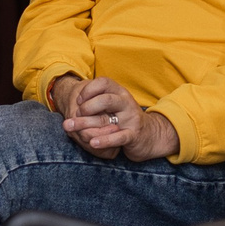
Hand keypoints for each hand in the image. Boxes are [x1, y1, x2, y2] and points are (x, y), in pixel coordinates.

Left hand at [59, 76, 178, 161]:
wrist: (151, 135)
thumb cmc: (125, 119)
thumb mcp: (113, 106)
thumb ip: (97, 103)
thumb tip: (73, 107)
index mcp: (120, 92)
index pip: (103, 82)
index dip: (88, 90)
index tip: (78, 101)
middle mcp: (126, 102)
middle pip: (105, 99)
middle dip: (87, 107)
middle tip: (77, 115)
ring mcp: (131, 118)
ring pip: (108, 118)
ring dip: (87, 124)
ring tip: (74, 130)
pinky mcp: (133, 134)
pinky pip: (118, 137)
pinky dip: (104, 140)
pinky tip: (93, 143)